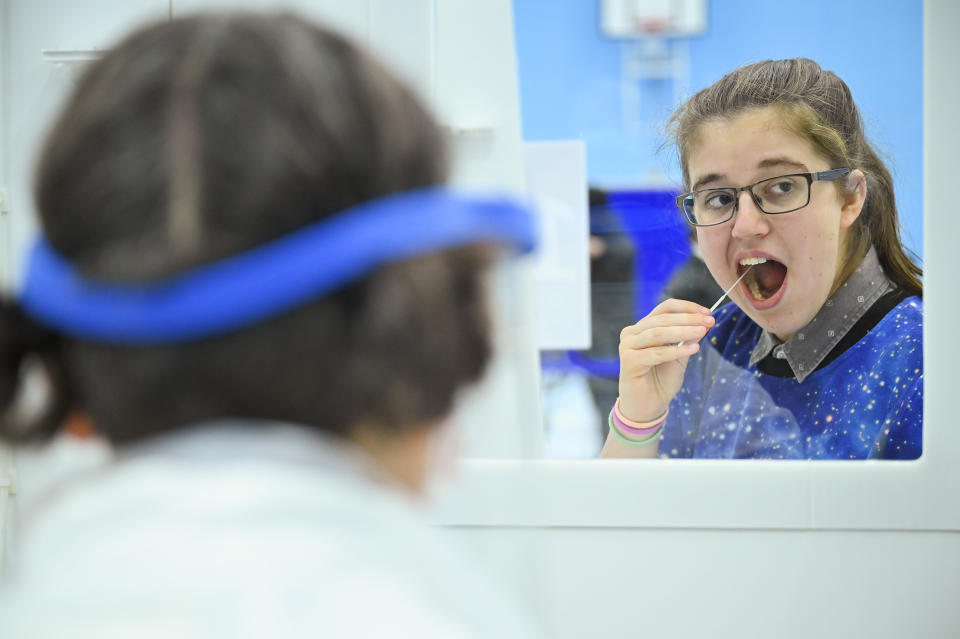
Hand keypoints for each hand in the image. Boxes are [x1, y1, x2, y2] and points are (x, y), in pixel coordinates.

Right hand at [617, 299, 714, 421]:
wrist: (648, 406)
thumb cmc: (661, 380)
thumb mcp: (680, 356)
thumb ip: (687, 339)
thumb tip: (703, 322)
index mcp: (643, 328)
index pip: (664, 308)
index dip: (686, 307)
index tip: (707, 312)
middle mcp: (632, 333)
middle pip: (662, 319)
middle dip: (688, 319)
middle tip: (708, 321)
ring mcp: (627, 346)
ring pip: (658, 334)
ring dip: (683, 331)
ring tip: (702, 332)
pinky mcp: (629, 362)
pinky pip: (656, 353)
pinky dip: (676, 350)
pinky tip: (693, 350)